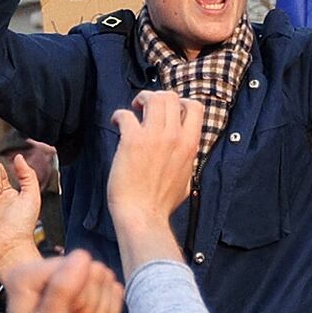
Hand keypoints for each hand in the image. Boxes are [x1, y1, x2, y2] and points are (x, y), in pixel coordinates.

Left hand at [105, 92, 204, 259]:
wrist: (143, 215)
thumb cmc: (161, 203)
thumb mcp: (186, 180)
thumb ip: (187, 162)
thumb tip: (185, 157)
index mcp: (190, 144)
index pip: (195, 107)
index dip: (180, 104)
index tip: (168, 113)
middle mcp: (175, 136)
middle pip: (171, 96)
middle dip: (157, 98)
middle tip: (146, 110)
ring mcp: (154, 137)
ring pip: (153, 98)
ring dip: (141, 100)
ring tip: (134, 112)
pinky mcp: (132, 141)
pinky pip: (125, 114)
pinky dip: (119, 116)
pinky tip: (116, 124)